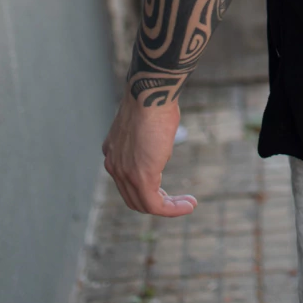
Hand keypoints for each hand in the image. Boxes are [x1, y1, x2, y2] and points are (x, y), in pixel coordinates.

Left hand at [102, 93, 196, 215]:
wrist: (150, 93)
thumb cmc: (153, 99)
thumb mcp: (147, 122)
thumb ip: (148, 138)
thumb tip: (159, 144)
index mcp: (114, 151)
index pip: (127, 180)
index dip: (148, 187)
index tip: (167, 188)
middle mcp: (114, 165)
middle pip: (133, 196)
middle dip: (158, 201)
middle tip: (180, 200)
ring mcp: (125, 173)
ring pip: (144, 204)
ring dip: (168, 207)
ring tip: (188, 204)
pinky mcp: (141, 177)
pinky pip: (155, 205)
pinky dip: (172, 209)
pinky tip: (188, 205)